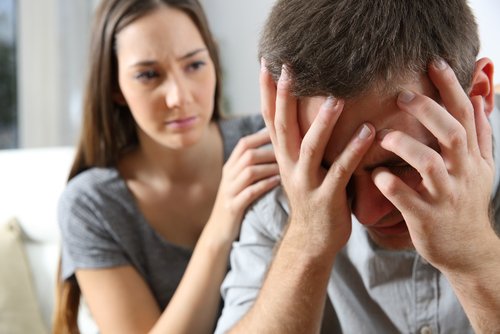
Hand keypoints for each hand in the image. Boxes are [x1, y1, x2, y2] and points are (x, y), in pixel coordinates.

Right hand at [211, 128, 279, 241]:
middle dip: (271, 151)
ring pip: (249, 172)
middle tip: (291, 152)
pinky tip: (278, 183)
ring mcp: (229, 192)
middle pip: (248, 155)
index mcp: (230, 167)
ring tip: (288, 167)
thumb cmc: (236, 204)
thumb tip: (276, 148)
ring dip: (270, 168)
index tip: (283, 131)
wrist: (218, 233)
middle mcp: (228, 176)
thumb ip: (252, 166)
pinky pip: (249, 193)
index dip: (263, 135)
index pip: (245, 144)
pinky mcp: (233, 207)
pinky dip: (265, 185)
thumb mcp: (239, 182)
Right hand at [260, 61, 374, 251]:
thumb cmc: (312, 197)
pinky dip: (353, 150)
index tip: (268, 63)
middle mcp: (288, 166)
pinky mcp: (326, 198)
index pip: (270, 118)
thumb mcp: (299, 167)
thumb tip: (313, 109)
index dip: (267, 91)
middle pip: (282, 127)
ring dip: (322, 123)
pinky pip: (340, 171)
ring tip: (335, 98)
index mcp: (282, 156)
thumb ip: (302, 141)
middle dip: (285, 97)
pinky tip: (368, 131)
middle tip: (290, 68)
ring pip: (309, 148)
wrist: (312, 240)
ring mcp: (305, 183)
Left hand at [372, 59, 495, 271]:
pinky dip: (391, 185)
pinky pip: (407, 198)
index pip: (464, 115)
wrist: (467, 249)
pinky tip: (376, 175)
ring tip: (383, 136)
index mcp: (472, 158)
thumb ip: (478, 135)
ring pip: (430, 165)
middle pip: (451, 134)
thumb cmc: (467, 202)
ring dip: (406, 145)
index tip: (434, 62)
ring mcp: (445, 196)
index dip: (451, 88)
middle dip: (427, 111)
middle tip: (401, 94)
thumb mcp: (481, 168)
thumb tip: (477, 99)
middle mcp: (462, 174)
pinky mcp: (426, 218)